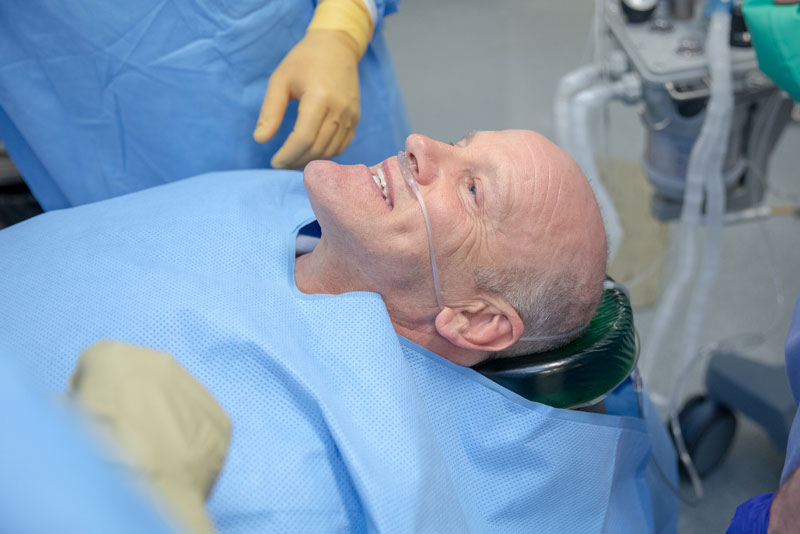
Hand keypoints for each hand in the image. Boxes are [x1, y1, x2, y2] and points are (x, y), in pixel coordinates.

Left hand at [253, 29, 360, 168]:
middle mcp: (339, 109)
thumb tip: (260, 140)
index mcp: (319, 97)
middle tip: (282, 164)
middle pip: (317, 148)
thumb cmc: (304, 60)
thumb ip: (270, 111)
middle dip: (297, 161)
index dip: (288, 155)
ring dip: (311, 161)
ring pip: (330, 151)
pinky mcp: (355, 119)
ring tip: (294, 161)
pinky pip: (341, 146)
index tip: (274, 163)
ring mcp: (351, 116)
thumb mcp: (280, 80)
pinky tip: (311, 153)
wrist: (337, 47)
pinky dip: (325, 154)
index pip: (303, 138)